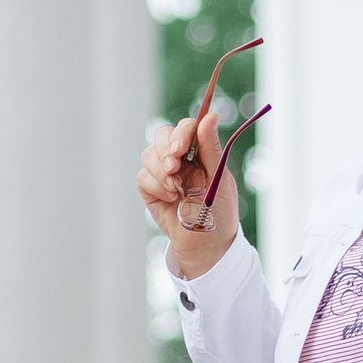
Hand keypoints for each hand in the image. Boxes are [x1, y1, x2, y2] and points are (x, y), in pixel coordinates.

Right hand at [138, 110, 238, 280]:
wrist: (205, 247)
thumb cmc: (219, 213)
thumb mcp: (219, 179)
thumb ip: (211, 148)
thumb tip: (210, 115)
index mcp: (201, 152)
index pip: (187, 127)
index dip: (181, 133)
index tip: (180, 148)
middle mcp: (181, 159)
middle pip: (163, 135)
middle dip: (165, 150)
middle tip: (174, 168)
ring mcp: (164, 173)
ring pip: (149, 154)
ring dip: (160, 171)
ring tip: (176, 190)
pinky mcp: (151, 189)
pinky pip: (143, 177)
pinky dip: (155, 187)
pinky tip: (170, 199)